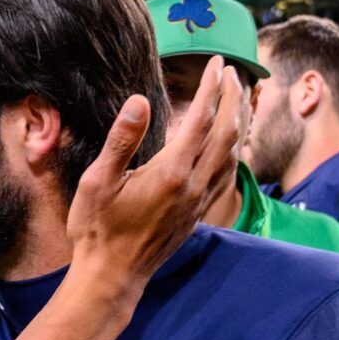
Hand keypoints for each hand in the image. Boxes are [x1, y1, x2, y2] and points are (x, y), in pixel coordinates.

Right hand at [66, 57, 241, 293]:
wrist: (112, 276)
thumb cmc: (97, 228)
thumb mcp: (98, 181)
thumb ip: (122, 139)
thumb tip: (140, 100)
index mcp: (170, 172)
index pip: (201, 120)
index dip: (213, 88)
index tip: (218, 63)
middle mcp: (192, 185)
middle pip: (227, 133)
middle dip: (234, 99)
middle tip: (234, 73)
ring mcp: (198, 201)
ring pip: (233, 155)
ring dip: (240, 123)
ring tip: (241, 100)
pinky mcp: (197, 213)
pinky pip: (227, 175)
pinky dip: (235, 150)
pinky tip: (232, 143)